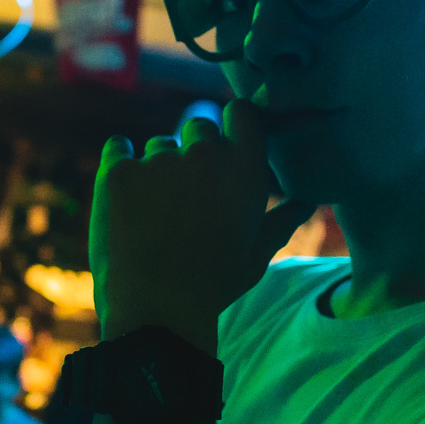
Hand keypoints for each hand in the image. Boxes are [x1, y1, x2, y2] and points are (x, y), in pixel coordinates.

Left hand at [91, 102, 313, 349]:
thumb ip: (280, 221)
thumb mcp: (255, 256)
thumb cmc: (213, 285)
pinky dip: (121, 166)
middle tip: (186, 198)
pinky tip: (126, 198)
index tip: (225, 143)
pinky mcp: (118, 170)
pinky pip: (118, 148)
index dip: (231, 123)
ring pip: (158, 146)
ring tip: (155, 216)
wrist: (156, 312)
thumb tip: (306, 203)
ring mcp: (158, 160)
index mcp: (245, 169)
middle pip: (198, 127)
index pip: (241, 111)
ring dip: (157, 168)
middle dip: (194, 153)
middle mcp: (204, 154)